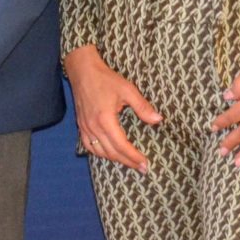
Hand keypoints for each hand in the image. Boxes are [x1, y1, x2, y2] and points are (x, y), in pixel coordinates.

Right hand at [63, 45, 161, 171]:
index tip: (145, 164)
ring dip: (115, 159)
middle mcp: (93, 127)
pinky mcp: (81, 125)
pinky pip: (89, 146)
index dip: (134, 157)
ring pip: (100, 152)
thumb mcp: (127, 90)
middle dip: (128, 162)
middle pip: (111, 152)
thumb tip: (158, 120)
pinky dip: (100, 153)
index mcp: (105, 120)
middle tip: (142, 168)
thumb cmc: (105, 79)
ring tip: (129, 162)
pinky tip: (109, 154)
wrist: (83, 71)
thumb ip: (142, 106)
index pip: (121, 145)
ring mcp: (85, 127)